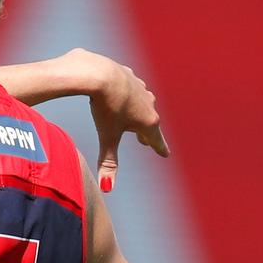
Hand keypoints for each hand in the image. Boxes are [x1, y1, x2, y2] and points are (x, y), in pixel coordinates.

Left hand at [75, 49, 169, 191]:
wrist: (98, 73)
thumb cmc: (104, 107)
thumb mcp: (107, 136)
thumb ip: (108, 162)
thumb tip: (107, 189)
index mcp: (147, 121)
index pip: (156, 140)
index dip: (160, 148)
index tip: (165, 154)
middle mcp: (148, 103)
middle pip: (149, 122)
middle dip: (146, 132)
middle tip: (144, 141)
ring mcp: (140, 87)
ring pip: (141, 102)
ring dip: (137, 111)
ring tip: (131, 115)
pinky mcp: (127, 73)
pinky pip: (129, 85)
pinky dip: (126, 91)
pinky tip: (120, 90)